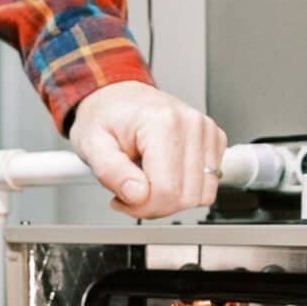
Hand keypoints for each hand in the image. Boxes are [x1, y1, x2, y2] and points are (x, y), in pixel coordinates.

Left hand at [67, 80, 227, 218]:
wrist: (117, 98)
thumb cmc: (105, 117)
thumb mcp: (92, 144)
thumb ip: (111, 171)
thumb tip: (138, 195)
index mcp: (163, 123)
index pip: (166, 190)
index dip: (142, 207)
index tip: (121, 199)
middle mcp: (192, 125)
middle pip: (186, 197)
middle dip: (154, 206)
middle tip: (130, 192)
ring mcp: (207, 133)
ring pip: (200, 196)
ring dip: (170, 201)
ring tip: (145, 182)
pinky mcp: (214, 142)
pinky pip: (206, 187)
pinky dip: (183, 190)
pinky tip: (162, 175)